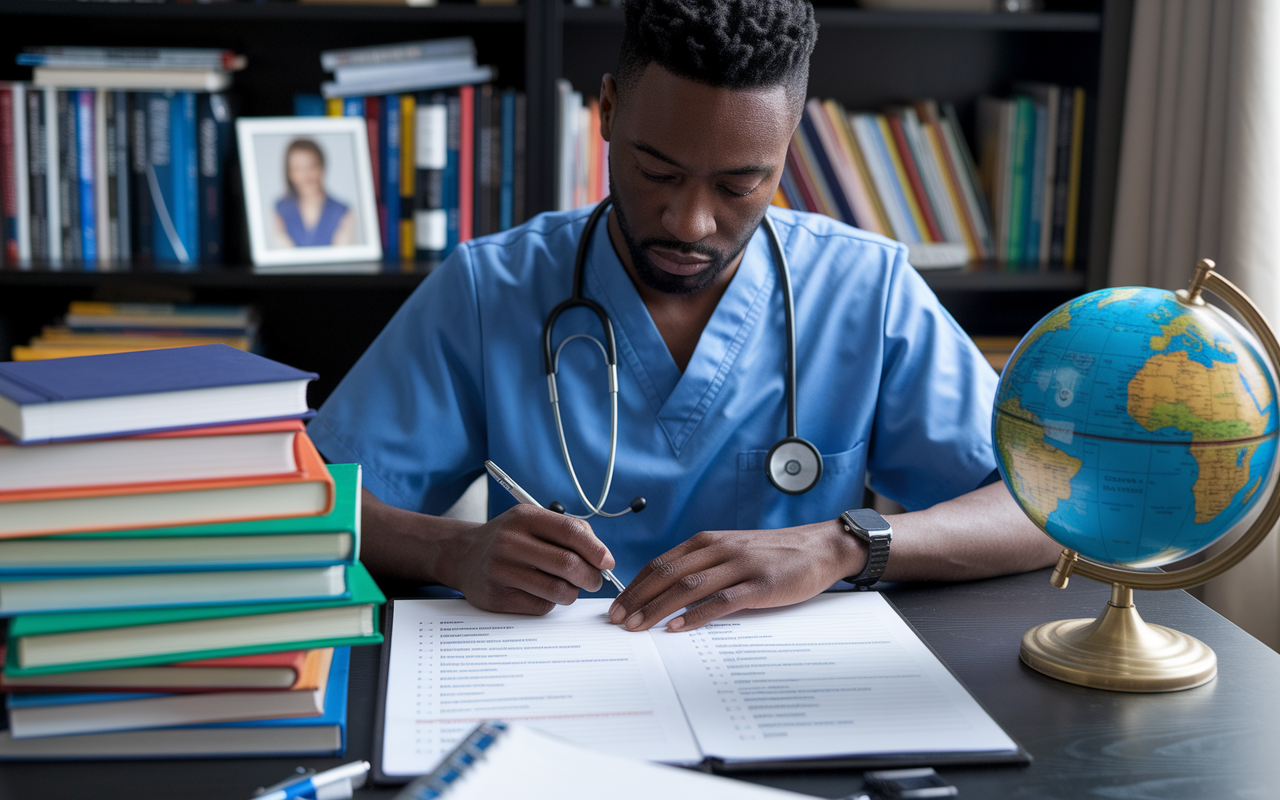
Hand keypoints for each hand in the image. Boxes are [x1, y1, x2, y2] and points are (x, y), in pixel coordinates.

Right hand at [437, 504, 615, 615]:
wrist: (463, 555)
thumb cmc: (508, 539)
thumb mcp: (532, 522)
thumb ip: (567, 531)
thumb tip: (602, 556)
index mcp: (524, 517)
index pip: (571, 531)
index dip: (596, 549)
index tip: (608, 562)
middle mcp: (510, 541)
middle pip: (568, 564)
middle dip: (591, 577)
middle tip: (595, 581)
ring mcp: (501, 570)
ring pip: (558, 590)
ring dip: (572, 592)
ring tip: (568, 587)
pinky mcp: (496, 597)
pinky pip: (541, 606)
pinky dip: (550, 603)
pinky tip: (542, 593)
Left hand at [607, 519, 864, 632]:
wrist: (820, 547)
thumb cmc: (774, 554)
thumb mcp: (733, 551)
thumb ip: (704, 565)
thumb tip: (668, 592)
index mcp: (709, 541)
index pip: (661, 563)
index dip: (636, 585)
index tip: (617, 605)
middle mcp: (720, 549)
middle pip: (668, 573)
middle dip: (638, 597)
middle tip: (617, 619)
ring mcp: (740, 566)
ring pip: (689, 586)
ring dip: (659, 607)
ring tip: (638, 626)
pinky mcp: (759, 585)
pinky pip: (722, 601)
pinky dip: (697, 614)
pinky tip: (679, 627)